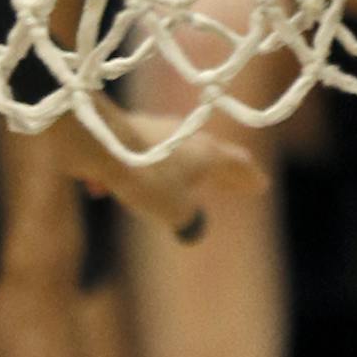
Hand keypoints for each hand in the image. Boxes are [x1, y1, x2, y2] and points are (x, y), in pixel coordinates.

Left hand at [38, 104, 269, 242]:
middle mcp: (183, 133)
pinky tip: (100, 188)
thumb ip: (188, 221)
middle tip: (229, 182)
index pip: (236, 163)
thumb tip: (189, 227)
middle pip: (206, 155)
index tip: (260, 184)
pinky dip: (131, 172)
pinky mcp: (120, 131)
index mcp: (206, 152)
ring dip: (174, 171)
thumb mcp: (175, 209)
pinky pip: (133, 157)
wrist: (96, 142)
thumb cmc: (145, 176)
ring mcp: (151, 129)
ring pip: (169, 154)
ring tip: (174, 187)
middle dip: (217, 173)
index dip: (248, 177)